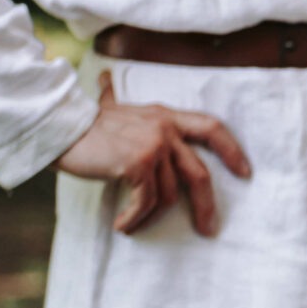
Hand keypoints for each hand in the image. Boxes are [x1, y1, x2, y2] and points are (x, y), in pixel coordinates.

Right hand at [56, 67, 251, 234]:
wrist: (61, 129)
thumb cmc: (85, 123)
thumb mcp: (111, 107)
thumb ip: (115, 97)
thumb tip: (106, 79)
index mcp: (166, 115)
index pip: (212, 128)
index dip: (232, 150)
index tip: (245, 172)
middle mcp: (166, 129)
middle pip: (199, 174)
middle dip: (206, 205)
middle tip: (208, 229)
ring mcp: (154, 146)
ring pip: (167, 195)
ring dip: (149, 216)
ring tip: (132, 223)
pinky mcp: (138, 163)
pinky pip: (145, 202)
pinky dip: (134, 218)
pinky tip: (123, 226)